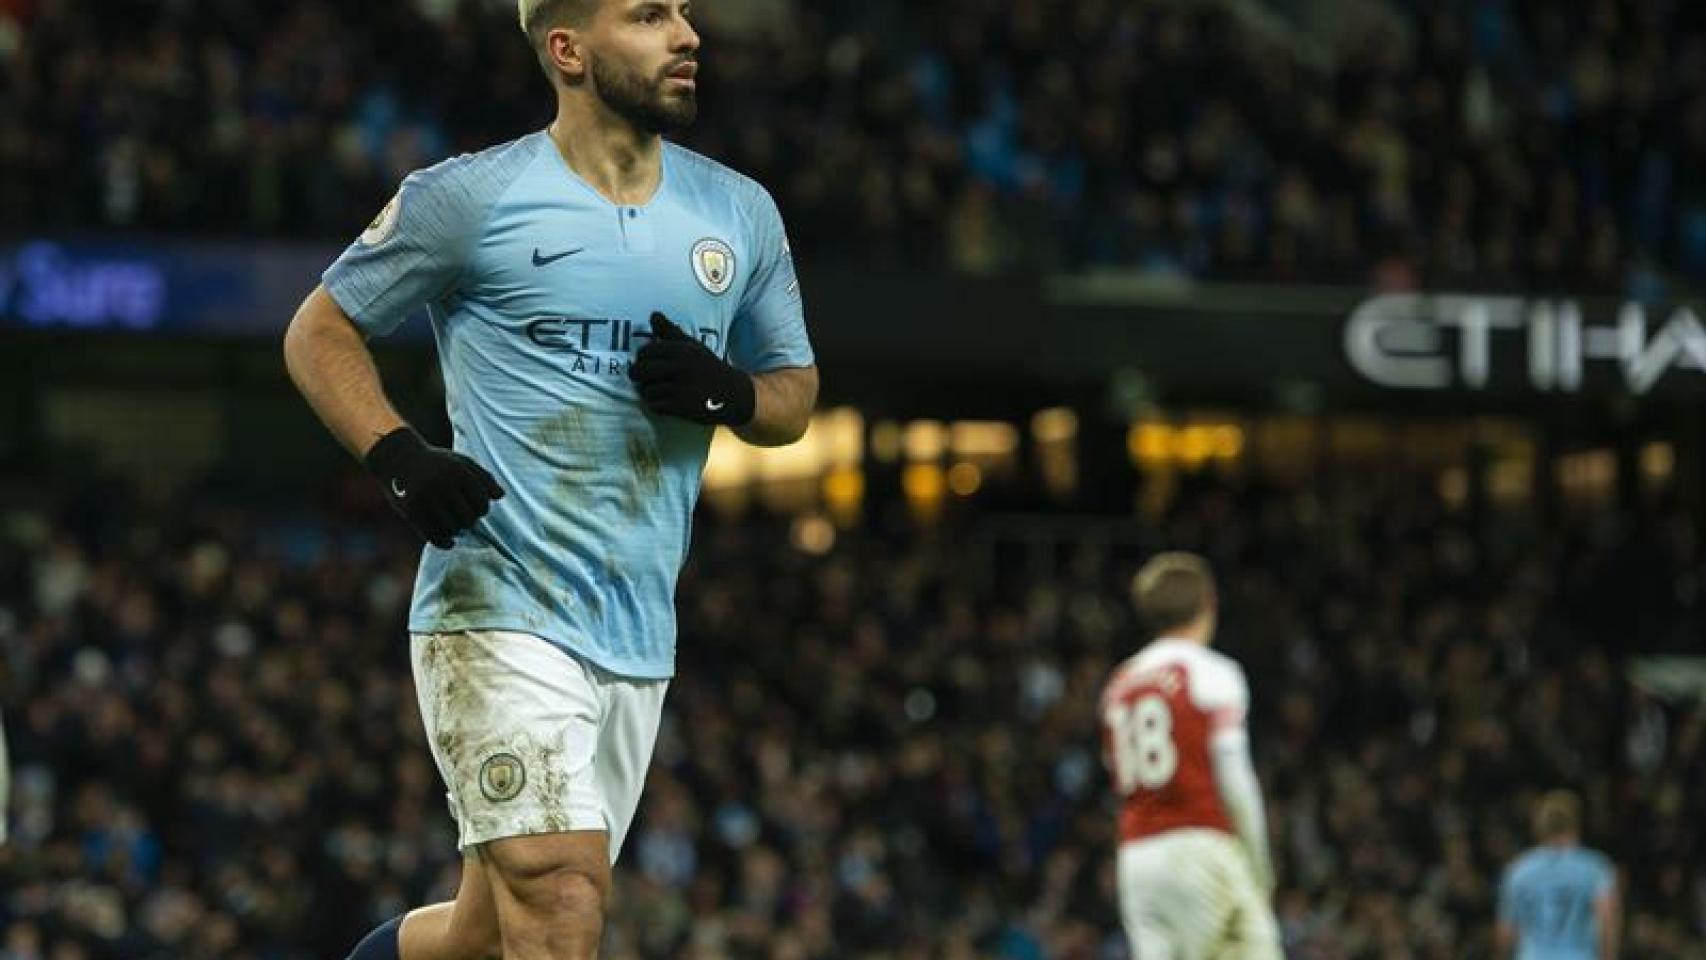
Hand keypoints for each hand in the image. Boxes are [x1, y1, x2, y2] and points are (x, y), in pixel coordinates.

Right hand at [364, 427, 503, 547]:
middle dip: (470, 520)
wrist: (398, 457)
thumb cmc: (437, 462)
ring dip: (457, 530)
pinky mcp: (412, 512)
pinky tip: (451, 541)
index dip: (483, 508)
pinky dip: (445, 542)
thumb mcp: (462, 462)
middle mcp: (442, 485)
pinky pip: (433, 536)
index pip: (482, 503)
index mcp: (458, 472)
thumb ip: (484, 477)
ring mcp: (426, 499)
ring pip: (452, 529)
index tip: (477, 507)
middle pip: (468, 519)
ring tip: (457, 525)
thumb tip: (501, 495)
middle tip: (466, 518)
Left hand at [630, 312, 754, 425]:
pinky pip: (656, 405)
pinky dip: (657, 405)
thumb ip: (670, 331)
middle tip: (643, 377)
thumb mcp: (692, 346)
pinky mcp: (683, 407)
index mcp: (682, 350)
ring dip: (649, 392)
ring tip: (658, 390)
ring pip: (647, 390)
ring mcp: (682, 388)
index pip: (645, 352)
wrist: (732, 394)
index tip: (647, 362)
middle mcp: (681, 368)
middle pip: (641, 371)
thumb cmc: (708, 367)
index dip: (641, 358)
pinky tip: (666, 402)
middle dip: (637, 375)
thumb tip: (653, 314)